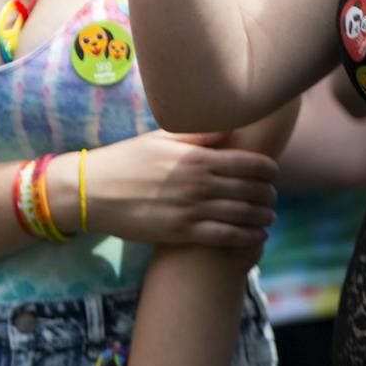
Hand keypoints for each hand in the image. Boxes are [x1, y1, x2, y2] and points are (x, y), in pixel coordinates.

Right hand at [81, 129, 276, 246]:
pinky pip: (226, 237)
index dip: (269, 170)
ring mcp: (191, 209)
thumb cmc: (127, 160)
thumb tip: (229, 127)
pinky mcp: (182, 233)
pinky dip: (248, 237)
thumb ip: (198, 134)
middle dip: (269, 195)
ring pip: (244, 215)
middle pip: (253, 190)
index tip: (272, 173)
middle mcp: (199, 183)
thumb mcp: (161, 138)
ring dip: (263, 217)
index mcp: (198, 157)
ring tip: (268, 217)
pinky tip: (256, 237)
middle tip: (271, 197)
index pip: (252, 163)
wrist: (93, 192)